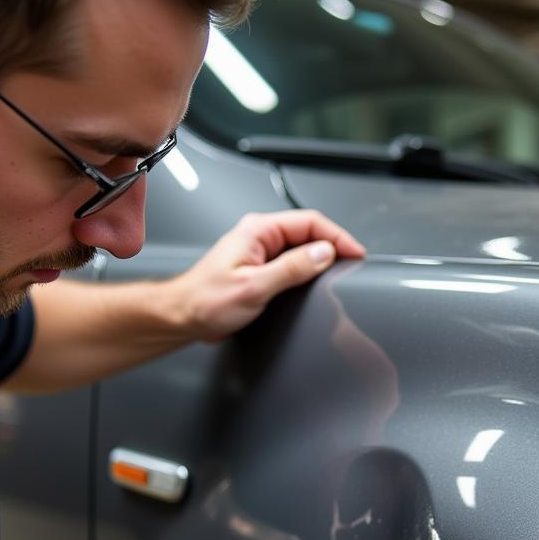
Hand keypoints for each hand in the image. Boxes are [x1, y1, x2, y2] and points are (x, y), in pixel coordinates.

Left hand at [172, 209, 365, 341]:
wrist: (183, 317)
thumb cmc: (206, 302)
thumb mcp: (254, 286)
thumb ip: (291, 268)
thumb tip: (323, 254)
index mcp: (258, 230)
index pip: (311, 222)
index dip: (338, 236)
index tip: (355, 253)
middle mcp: (259, 236)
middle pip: (309, 233)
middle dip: (333, 247)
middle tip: (352, 265)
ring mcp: (259, 251)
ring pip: (301, 249)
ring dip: (320, 260)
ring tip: (337, 274)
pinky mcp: (259, 268)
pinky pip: (291, 263)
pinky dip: (307, 271)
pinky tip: (313, 284)